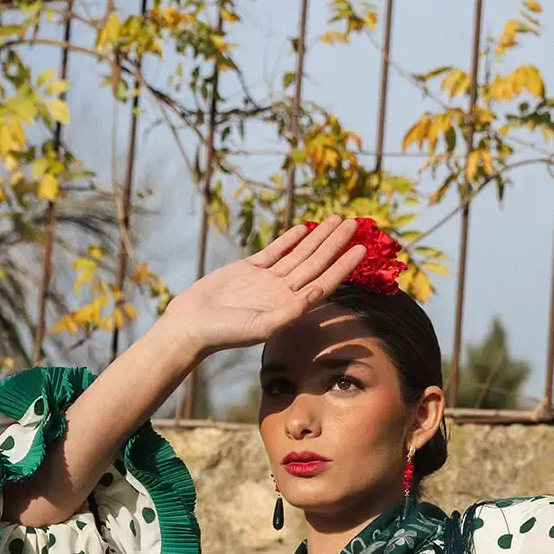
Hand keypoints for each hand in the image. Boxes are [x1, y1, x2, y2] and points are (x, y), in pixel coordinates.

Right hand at [161, 216, 365, 356]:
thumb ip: (291, 311)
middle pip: (316, 263)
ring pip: (298, 254)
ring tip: (336, 220)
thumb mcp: (261, 326)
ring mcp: (266, 281)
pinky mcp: (248, 270)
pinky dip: (289, 240)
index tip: (361, 249)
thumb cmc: (225, 333)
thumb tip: (318, 291)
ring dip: (318, 238)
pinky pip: (274, 252)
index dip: (344, 266)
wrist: (192, 325)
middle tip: (354, 223)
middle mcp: (282, 293)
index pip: (324, 282)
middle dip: (335, 243)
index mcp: (289, 307)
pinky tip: (304, 228)